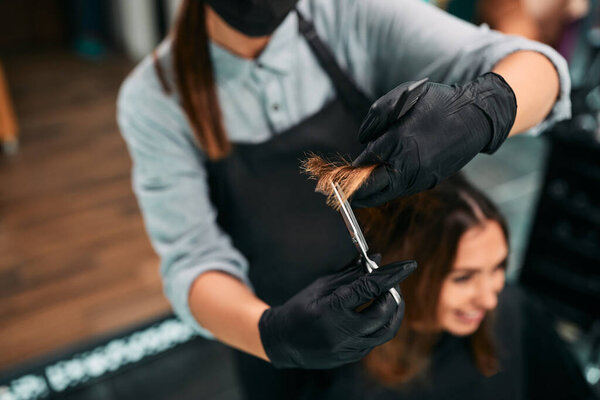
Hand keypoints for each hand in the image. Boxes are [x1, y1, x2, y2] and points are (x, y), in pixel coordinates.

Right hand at [258, 256, 416, 368]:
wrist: (282, 342)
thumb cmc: (300, 308)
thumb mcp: (321, 285)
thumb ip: (351, 274)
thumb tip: (377, 259)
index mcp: (332, 309)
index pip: (370, 289)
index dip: (392, 275)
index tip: (408, 265)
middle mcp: (342, 332)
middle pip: (384, 312)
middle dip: (394, 293)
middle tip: (392, 281)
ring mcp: (349, 348)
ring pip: (387, 330)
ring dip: (394, 310)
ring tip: (389, 296)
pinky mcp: (352, 357)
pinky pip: (376, 339)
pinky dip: (381, 323)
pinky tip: (377, 311)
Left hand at [351, 72, 516, 207]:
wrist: (476, 116)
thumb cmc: (437, 103)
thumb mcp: (401, 98)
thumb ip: (375, 119)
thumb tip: (362, 141)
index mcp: (398, 143)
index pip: (363, 165)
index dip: (348, 172)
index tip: (336, 176)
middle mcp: (408, 166)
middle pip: (372, 190)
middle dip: (353, 193)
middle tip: (338, 193)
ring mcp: (420, 178)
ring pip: (387, 194)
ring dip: (370, 195)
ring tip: (355, 193)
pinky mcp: (429, 182)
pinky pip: (402, 190)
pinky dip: (388, 189)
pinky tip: (380, 183)